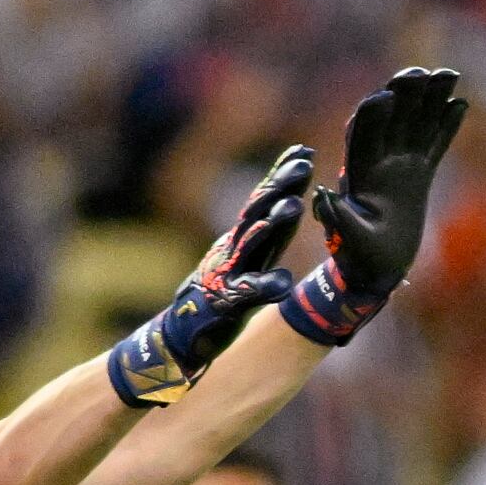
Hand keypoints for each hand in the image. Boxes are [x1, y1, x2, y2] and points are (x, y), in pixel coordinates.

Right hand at [105, 148, 310, 405]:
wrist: (182, 334)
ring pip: (252, 245)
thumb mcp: (248, 259)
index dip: (282, 176)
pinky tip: (282, 282)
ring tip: (292, 207)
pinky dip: (264, 286)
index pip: (265, 202)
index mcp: (243, 240)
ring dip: (271, 226)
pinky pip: (246, 293)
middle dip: (280, 187)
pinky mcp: (225, 302)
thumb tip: (291, 201)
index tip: (303, 150)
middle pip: (259, 213)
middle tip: (303, 164)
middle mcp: (235, 251)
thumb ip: (269, 235)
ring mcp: (228, 274)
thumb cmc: (218, 296)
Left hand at [287, 66, 469, 343]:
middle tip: (420, 71)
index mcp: (360, 175)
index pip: (365, 137)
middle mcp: (380, 163)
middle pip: (393, 120)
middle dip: (405, 94)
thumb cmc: (358, 259)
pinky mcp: (419, 175)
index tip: (385, 96)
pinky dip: (447, 125)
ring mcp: (401, 167)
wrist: (373, 270)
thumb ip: (337, 218)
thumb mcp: (348, 242)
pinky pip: (435, 144)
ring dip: (431, 99)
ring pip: (417, 124)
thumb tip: (323, 194)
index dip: (373, 116)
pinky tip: (461, 103)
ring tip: (449, 73)